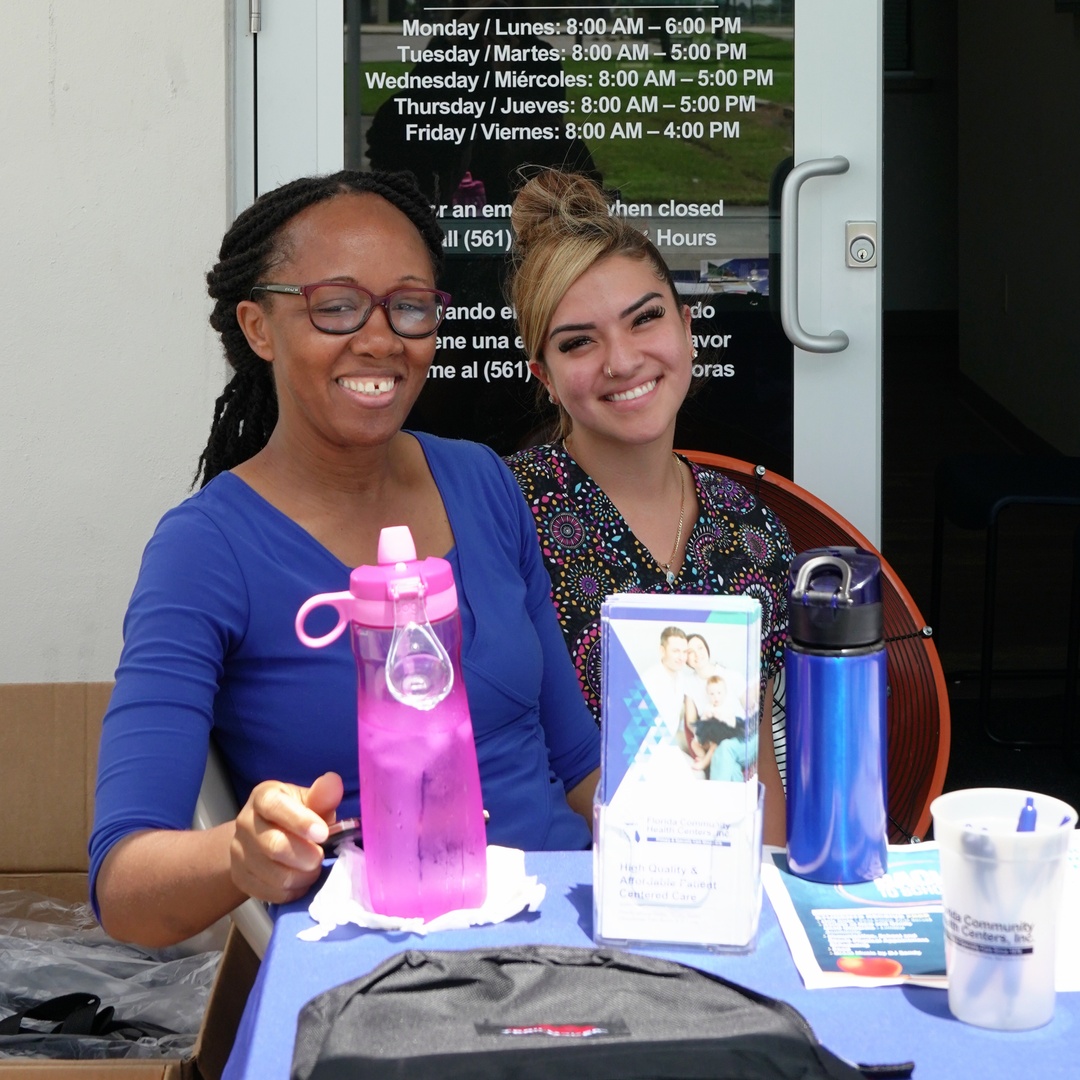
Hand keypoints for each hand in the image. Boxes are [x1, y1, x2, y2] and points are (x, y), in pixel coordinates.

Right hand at [230, 771, 343, 904]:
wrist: (264, 837)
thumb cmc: (296, 815)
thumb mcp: (311, 801)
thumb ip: (322, 795)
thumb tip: (333, 782)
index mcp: (263, 796)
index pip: (274, 806)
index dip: (300, 821)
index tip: (323, 834)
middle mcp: (245, 822)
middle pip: (274, 845)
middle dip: (306, 856)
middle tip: (321, 857)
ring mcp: (238, 852)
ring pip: (273, 874)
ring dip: (302, 876)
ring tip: (313, 868)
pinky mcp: (240, 877)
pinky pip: (270, 893)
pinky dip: (293, 891)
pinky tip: (301, 881)